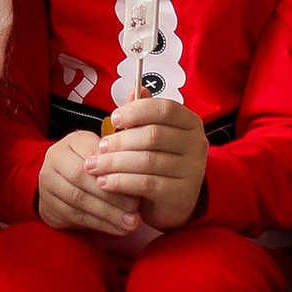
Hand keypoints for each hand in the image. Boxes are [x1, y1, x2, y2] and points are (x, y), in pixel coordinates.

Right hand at [36, 124, 143, 236]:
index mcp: (71, 142)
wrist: (60, 180)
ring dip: (108, 214)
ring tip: (131, 223)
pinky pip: (75, 218)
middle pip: (81, 179)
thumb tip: (138, 171)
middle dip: (111, 195)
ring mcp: (46, 184)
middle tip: (135, 208)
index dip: (114, 170)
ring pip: (78, 201)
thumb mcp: (102, 152)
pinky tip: (118, 229)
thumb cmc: (91, 163)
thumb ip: (116, 158)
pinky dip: (100, 225)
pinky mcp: (48, 207)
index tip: (138, 182)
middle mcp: (53, 160)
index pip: (92, 154)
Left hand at [92, 92, 207, 232]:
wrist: (176, 202)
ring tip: (95, 166)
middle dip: (120, 140)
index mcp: (190, 123)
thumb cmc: (161, 162)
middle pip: (153, 135)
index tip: (114, 118)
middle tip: (99, 147)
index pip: (165, 109)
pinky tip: (105, 182)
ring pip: (147, 161)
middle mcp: (197, 144)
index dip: (136, 111)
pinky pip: (146, 184)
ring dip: (115, 162)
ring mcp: (192, 170)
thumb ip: (145, 113)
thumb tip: (136, 89)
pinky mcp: (181, 193)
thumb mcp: (154, 135)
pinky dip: (121, 182)